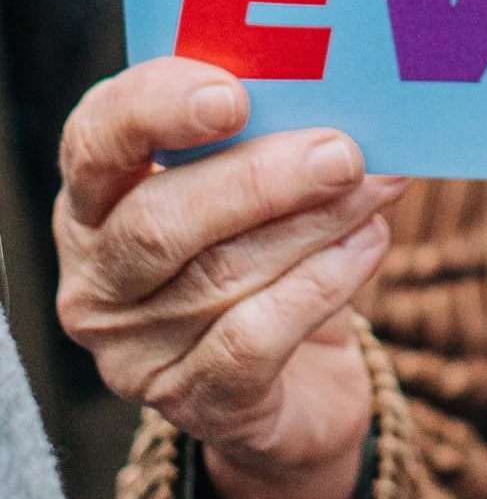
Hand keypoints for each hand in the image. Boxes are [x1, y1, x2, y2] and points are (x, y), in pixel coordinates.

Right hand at [56, 57, 403, 498]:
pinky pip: (254, 339)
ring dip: (314, 224)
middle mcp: (96, 277)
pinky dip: (321, 284)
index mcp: (95, 198)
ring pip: (219, 277)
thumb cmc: (269, 253)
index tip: (233, 95)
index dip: (154, 110)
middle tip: (343, 152)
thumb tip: (343, 97)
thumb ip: (269, 138)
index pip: (95, 141)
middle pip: (158, 220)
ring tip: (379, 187)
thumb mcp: (255, 187)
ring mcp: (133, 350)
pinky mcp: (191, 402)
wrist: (297, 383)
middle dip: (260, 179)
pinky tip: (367, 245)